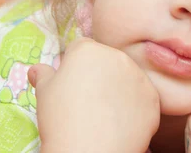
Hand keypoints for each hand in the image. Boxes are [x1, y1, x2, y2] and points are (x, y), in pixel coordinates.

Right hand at [28, 38, 160, 152]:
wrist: (89, 151)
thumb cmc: (61, 119)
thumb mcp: (44, 93)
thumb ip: (43, 75)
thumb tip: (36, 69)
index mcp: (88, 49)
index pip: (82, 48)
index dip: (75, 66)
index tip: (73, 85)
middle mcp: (116, 56)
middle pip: (107, 61)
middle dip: (100, 75)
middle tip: (89, 101)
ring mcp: (138, 76)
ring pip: (128, 78)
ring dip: (120, 90)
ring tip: (105, 114)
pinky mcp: (153, 97)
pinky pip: (143, 98)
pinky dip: (135, 109)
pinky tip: (121, 123)